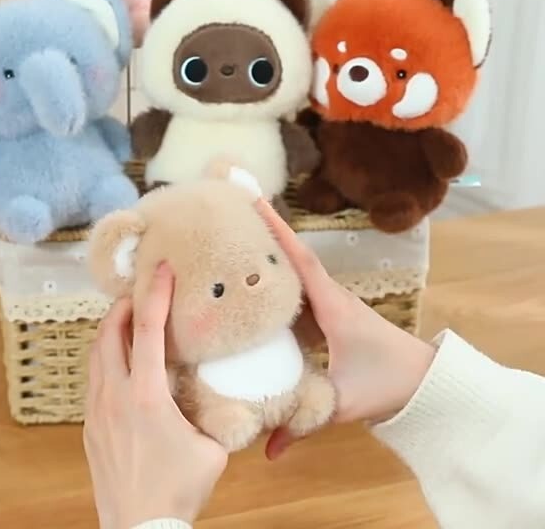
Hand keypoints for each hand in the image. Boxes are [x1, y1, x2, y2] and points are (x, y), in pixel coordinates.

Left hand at [84, 265, 227, 527]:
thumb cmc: (177, 491)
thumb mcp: (212, 449)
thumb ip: (217, 416)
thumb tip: (227, 398)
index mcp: (146, 395)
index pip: (147, 329)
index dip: (155, 293)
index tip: (161, 269)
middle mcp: (114, 396)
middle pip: (108, 333)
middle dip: (123, 306)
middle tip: (140, 293)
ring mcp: (96, 412)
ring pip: (95, 355)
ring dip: (110, 331)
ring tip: (129, 322)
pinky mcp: (89, 428)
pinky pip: (94, 381)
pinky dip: (106, 360)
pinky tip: (122, 367)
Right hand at [256, 201, 435, 459]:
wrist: (424, 382)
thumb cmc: (387, 382)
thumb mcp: (342, 403)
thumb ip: (304, 422)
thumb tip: (267, 450)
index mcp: (332, 307)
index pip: (301, 261)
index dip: (278, 233)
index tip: (255, 203)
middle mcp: (328, 297)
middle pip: (291, 259)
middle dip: (263, 236)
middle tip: (229, 217)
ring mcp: (328, 306)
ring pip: (293, 275)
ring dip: (268, 258)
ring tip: (232, 245)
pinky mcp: (327, 317)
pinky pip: (296, 294)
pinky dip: (276, 284)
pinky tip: (254, 287)